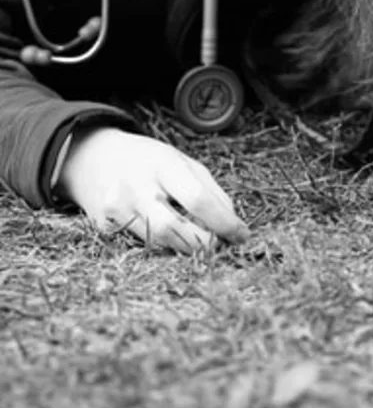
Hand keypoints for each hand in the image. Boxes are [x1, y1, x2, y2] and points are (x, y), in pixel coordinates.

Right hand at [57, 126, 248, 252]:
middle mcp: (135, 187)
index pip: (197, 199)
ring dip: (186, 247)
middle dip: (202, 243)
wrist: (96, 159)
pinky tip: (173, 238)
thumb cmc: (150, 161)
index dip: (223, 222)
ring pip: (158, 242)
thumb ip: (211, 191)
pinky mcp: (104, 228)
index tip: (242, 235)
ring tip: (201, 241)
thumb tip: (233, 224)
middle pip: (173, 229)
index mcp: (162, 164)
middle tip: (221, 245)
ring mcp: (116, 210)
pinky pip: (143, 245)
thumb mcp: (184, 162)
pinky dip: (164, 246)